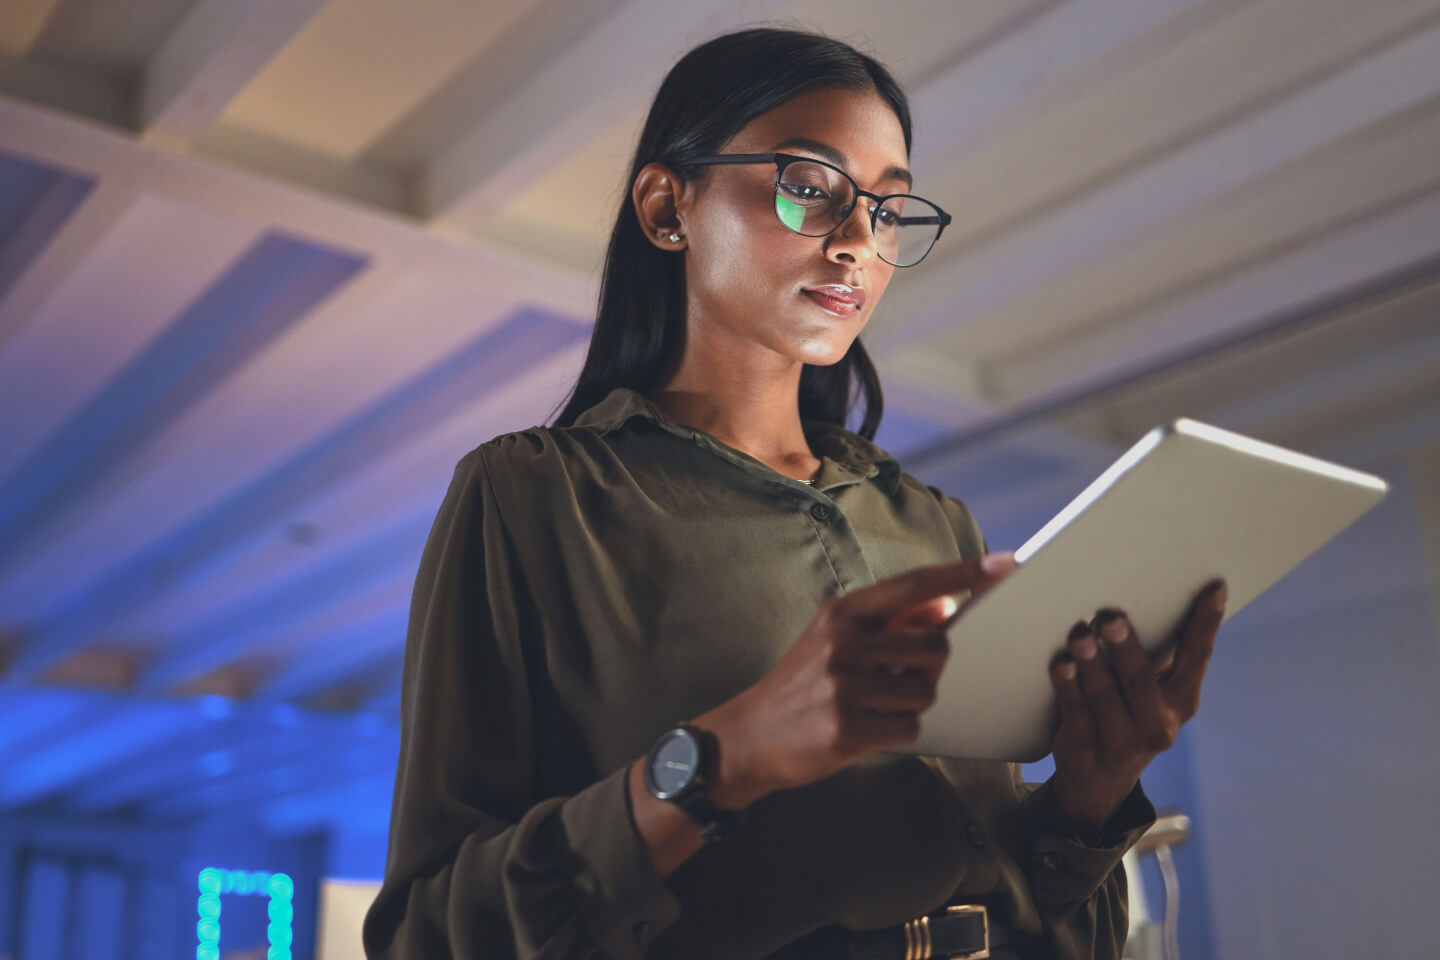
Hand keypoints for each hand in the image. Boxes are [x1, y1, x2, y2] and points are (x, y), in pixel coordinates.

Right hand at [697, 553, 1017, 808]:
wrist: (749, 736)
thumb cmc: (803, 684)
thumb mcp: (837, 640)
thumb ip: (890, 623)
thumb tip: (944, 611)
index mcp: (843, 613)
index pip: (916, 584)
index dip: (964, 573)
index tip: (1005, 564)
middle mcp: (844, 643)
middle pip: (936, 645)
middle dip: (930, 665)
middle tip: (897, 677)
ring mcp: (844, 687)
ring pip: (926, 689)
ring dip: (913, 702)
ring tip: (875, 705)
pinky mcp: (847, 729)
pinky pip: (909, 727)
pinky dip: (898, 731)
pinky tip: (866, 729)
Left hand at [1049, 579, 1227, 833]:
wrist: (1099, 781)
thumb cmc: (1127, 713)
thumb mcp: (1151, 691)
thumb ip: (1153, 654)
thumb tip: (1143, 592)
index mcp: (1182, 700)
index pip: (1197, 656)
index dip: (1207, 622)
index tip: (1214, 587)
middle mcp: (1159, 723)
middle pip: (1141, 679)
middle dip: (1125, 646)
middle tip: (1110, 616)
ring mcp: (1123, 741)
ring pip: (1105, 696)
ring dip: (1090, 663)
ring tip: (1078, 634)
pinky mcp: (1086, 748)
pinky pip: (1075, 711)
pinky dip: (1067, 685)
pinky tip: (1061, 663)